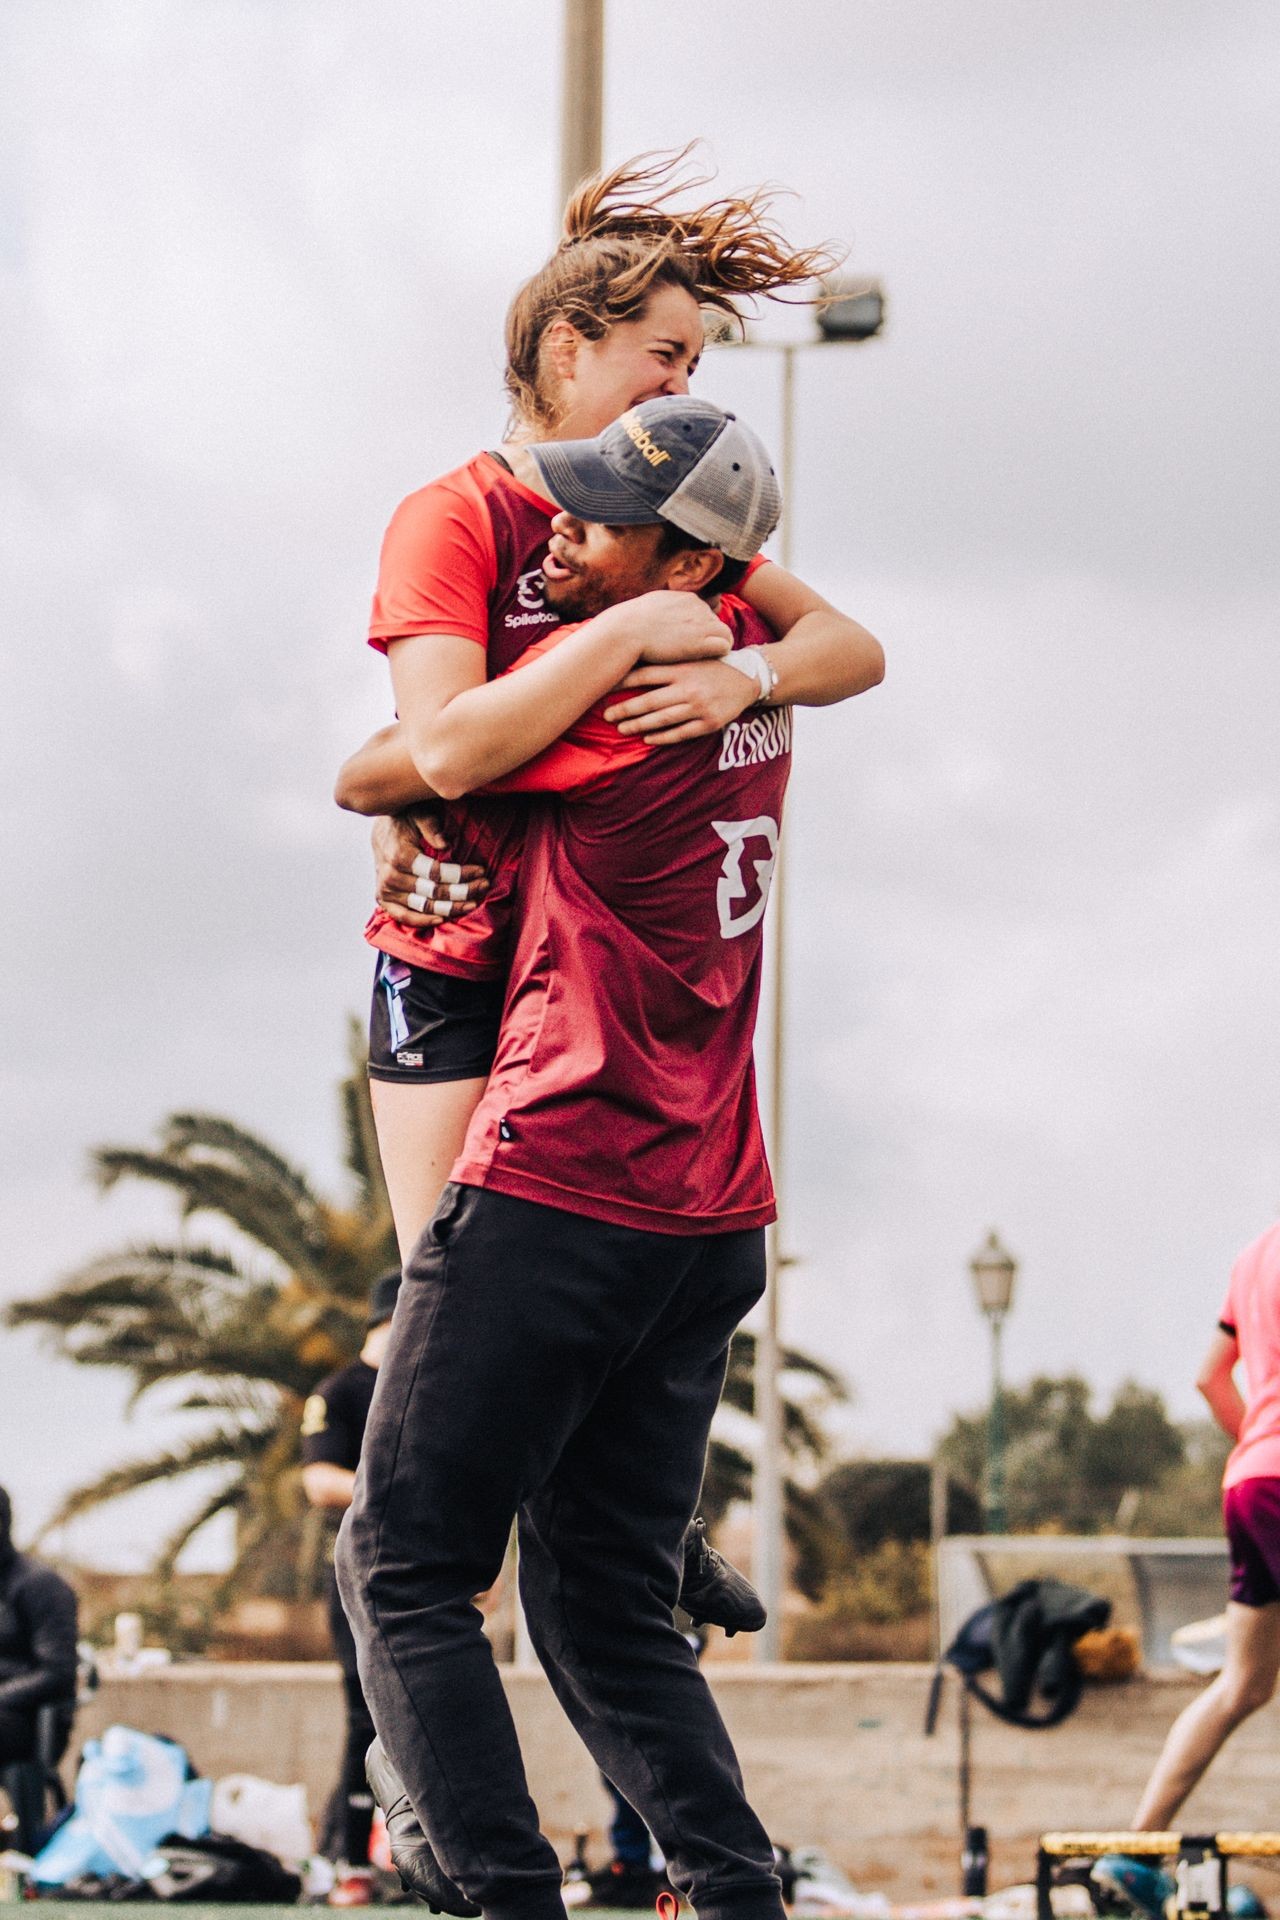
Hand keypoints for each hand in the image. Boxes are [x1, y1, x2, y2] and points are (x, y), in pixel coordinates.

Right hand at [372, 810, 488, 928]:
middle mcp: (391, 877)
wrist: (381, 832)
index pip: (436, 873)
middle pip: (433, 892)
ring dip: (451, 908)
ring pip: (424, 907)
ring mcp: (386, 891)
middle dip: (462, 891)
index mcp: (399, 856)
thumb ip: (431, 826)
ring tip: (472, 903)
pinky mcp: (384, 900)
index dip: (461, 874)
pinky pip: (404, 917)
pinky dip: (422, 921)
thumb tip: (444, 844)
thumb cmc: (405, 821)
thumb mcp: (418, 814)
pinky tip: (443, 919)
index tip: (480, 871)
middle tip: (484, 886)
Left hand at [603, 658, 755, 743]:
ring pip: (663, 719)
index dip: (623, 682)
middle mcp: (689, 687)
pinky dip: (663, 737)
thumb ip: (666, 661)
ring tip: (622, 729)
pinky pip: (681, 733)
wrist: (747, 678)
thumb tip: (633, 660)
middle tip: (606, 716)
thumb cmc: (712, 666)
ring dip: (639, 725)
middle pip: (650, 700)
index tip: (605, 689)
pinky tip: (648, 739)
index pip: (645, 675)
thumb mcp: (691, 657)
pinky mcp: (709, 723)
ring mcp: (699, 706)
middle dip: (625, 709)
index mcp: (681, 668)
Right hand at [609, 591, 731, 665]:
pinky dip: (720, 654)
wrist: (625, 632)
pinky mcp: (702, 641)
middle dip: (709, 638)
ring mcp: (701, 622)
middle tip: (697, 654)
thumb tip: (663, 618)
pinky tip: (709, 662)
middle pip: (715, 623)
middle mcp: (697, 606)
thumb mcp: (650, 607)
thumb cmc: (631, 626)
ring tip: (705, 659)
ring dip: (717, 646)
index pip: (704, 613)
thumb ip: (665, 609)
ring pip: (725, 634)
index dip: (699, 629)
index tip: (690, 643)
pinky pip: (725, 645)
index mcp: (686, 598)